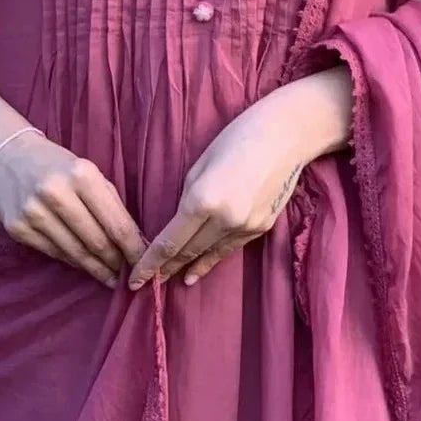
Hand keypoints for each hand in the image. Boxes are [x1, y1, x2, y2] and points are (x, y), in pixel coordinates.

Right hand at [0, 130, 145, 289]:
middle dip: (116, 263)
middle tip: (127, 276)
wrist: (6, 156)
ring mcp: (33, 212)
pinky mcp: (17, 228)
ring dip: (96, 268)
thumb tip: (133, 242)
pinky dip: (72, 261)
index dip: (133, 250)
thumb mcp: (88, 171)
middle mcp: (56, 193)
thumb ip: (110, 203)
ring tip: (109, 276)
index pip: (115, 223)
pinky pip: (54, 253)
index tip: (144, 265)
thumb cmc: (57, 164)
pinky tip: (83, 263)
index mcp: (82, 174)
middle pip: (97, 242)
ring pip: (75, 254)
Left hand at [128, 89, 312, 290]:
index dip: (150, 264)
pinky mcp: (262, 227)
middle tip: (148, 284)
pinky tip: (201, 269)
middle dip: (166, 269)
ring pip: (211, 254)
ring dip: (190, 268)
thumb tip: (180, 223)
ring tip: (173, 281)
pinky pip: (231, 247)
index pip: (169, 242)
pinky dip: (213, 259)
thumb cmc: (236, 137)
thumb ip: (188, 197)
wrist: (286, 135)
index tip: (134, 281)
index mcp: (203, 199)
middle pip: (188, 252)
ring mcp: (246, 226)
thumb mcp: (200, 165)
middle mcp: (225, 219)